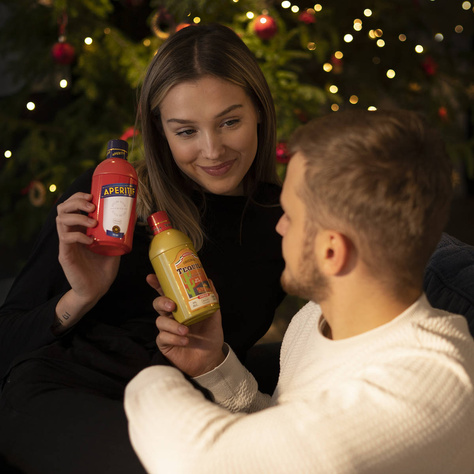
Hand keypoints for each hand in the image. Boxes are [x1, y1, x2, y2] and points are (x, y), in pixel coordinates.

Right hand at [56, 192, 119, 306]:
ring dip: (78, 217)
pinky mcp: (65, 255)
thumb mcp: (114, 246)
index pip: (72, 206)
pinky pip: (66, 239)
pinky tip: (90, 240)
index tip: (92, 195)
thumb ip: (118, 233)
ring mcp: (66, 244)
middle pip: (62, 208)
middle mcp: (70, 233)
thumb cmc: (103, 268)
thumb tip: (132, 217)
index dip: (79, 197)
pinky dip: (78, 235)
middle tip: (91, 205)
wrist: (96, 290)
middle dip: (76, 202)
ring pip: (61, 220)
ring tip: (93, 221)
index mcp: (80, 228)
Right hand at [148, 275, 224, 376]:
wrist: (211, 358)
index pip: (167, 293)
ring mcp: (167, 330)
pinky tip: (185, 341)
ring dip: (172, 325)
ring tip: (185, 330)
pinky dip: (174, 338)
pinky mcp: (165, 344)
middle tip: (171, 306)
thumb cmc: (210, 335)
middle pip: (158, 304)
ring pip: (160, 321)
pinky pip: (163, 337)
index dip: (157, 284)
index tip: (151, 278)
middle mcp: (171, 316)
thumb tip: (208, 281)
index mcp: (181, 307)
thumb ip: (211, 299)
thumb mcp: (213, 315)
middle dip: (162, 303)